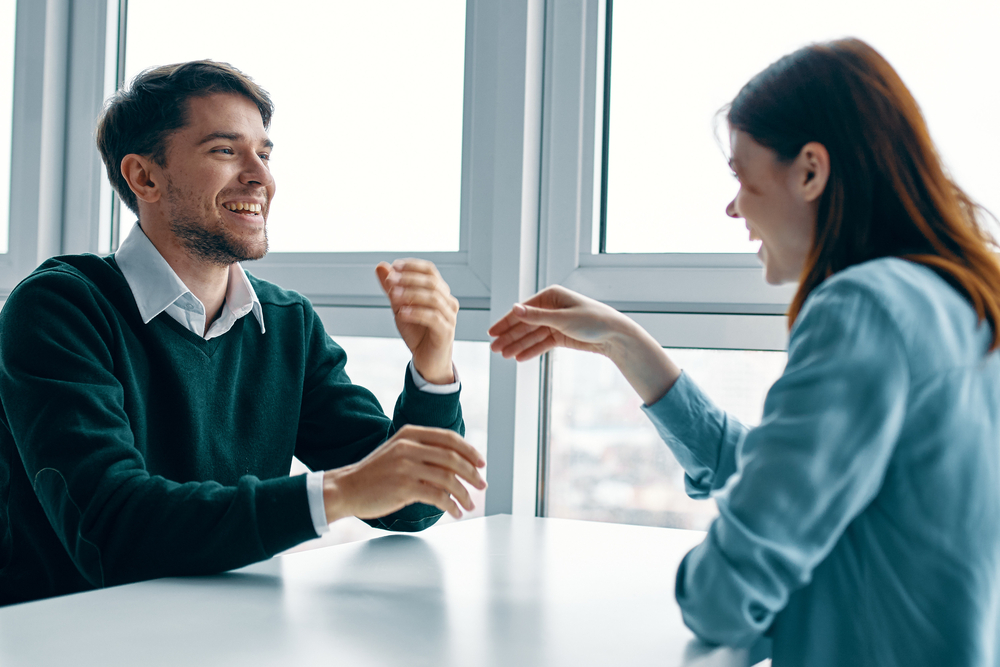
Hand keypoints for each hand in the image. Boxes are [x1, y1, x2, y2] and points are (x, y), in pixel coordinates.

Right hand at [323, 425, 486, 522]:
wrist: (346, 488)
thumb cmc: (375, 473)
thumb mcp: (398, 451)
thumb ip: (423, 452)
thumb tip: (456, 464)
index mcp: (410, 434)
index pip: (449, 438)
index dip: (469, 451)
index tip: (481, 463)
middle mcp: (409, 446)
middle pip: (452, 458)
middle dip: (472, 473)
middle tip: (482, 485)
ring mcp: (406, 466)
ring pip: (448, 478)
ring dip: (464, 493)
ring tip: (469, 504)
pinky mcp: (404, 487)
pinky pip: (438, 496)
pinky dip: (451, 505)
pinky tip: (455, 512)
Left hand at [376, 259, 458, 384]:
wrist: (426, 360)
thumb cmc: (417, 332)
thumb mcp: (399, 307)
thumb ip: (392, 288)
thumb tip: (381, 265)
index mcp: (439, 292)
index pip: (430, 270)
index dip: (412, 266)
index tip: (394, 266)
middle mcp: (448, 301)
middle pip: (432, 282)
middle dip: (409, 279)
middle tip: (390, 280)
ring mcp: (449, 316)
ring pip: (433, 298)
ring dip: (411, 294)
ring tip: (393, 296)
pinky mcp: (446, 332)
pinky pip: (433, 318)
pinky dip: (416, 313)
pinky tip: (401, 313)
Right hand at [488, 285, 633, 360]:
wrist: (615, 335)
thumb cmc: (593, 320)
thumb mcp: (562, 318)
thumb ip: (536, 316)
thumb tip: (514, 308)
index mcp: (551, 296)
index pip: (523, 310)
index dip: (506, 322)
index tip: (492, 333)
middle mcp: (551, 308)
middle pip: (525, 324)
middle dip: (509, 336)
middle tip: (494, 348)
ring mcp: (555, 322)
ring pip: (532, 336)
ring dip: (518, 345)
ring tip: (504, 355)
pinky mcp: (561, 336)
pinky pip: (542, 344)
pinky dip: (531, 350)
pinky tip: (519, 358)